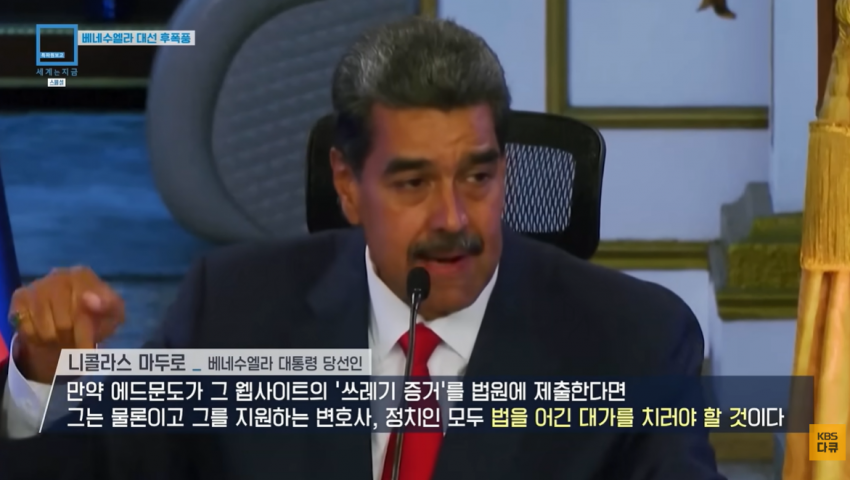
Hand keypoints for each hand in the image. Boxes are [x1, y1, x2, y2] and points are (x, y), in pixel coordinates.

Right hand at [8, 266, 124, 383]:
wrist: (72, 315)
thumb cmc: (96, 314)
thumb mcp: (113, 312)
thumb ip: (109, 306)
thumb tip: (89, 299)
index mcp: (83, 276)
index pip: (82, 313)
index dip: (85, 335)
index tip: (88, 351)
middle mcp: (58, 275)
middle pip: (63, 324)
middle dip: (71, 339)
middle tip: (74, 341)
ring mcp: (37, 286)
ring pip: (44, 330)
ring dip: (55, 341)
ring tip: (62, 336)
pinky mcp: (20, 298)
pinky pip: (26, 330)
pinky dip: (37, 338)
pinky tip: (45, 330)